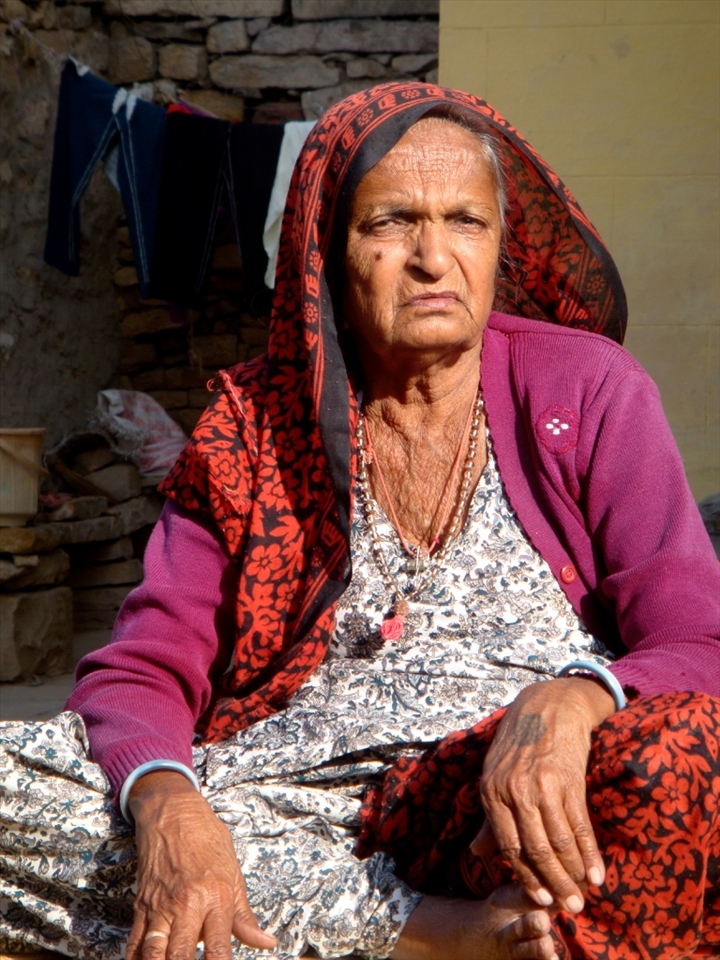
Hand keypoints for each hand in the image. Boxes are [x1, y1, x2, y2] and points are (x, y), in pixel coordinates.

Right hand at [125, 771, 275, 959]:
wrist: (174, 812)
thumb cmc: (207, 839)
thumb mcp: (234, 873)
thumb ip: (245, 916)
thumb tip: (266, 943)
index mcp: (216, 898)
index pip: (218, 949)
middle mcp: (187, 905)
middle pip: (181, 955)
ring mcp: (161, 906)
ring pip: (154, 952)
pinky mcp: (142, 904)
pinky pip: (135, 941)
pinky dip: (136, 959)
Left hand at [473, 677, 614, 913]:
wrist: (550, 705)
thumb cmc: (520, 743)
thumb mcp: (495, 775)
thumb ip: (489, 818)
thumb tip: (476, 853)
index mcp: (491, 791)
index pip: (508, 846)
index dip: (525, 877)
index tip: (540, 899)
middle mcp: (513, 790)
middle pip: (535, 849)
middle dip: (553, 884)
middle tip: (568, 908)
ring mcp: (541, 785)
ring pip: (558, 841)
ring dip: (573, 874)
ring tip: (584, 895)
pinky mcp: (568, 779)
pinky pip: (579, 824)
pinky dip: (589, 852)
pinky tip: (597, 872)